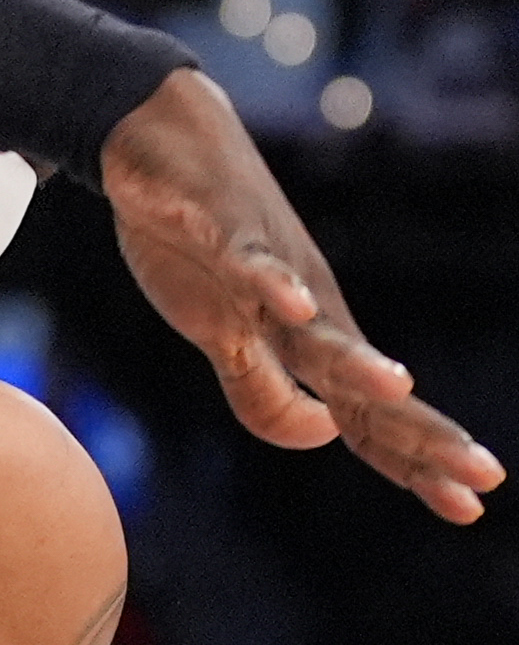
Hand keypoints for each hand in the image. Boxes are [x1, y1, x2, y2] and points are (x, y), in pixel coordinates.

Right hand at [103, 69, 503, 522]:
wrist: (160, 137)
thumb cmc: (195, 240)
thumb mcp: (218, 336)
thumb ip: (263, 392)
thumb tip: (322, 435)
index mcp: (307, 339)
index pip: (368, 417)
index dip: (415, 462)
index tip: (471, 507)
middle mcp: (305, 306)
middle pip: (363, 384)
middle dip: (419, 432)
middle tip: (483, 475)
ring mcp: (267, 268)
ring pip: (317, 326)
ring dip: (355, 361)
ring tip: (399, 388)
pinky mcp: (220, 228)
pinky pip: (249, 260)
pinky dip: (273, 284)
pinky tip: (297, 308)